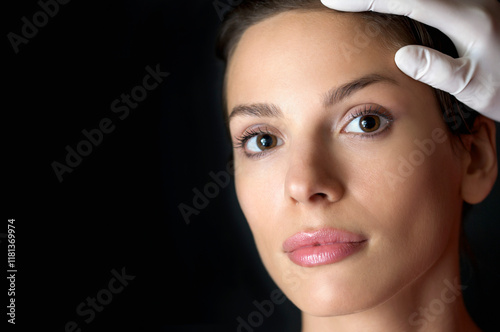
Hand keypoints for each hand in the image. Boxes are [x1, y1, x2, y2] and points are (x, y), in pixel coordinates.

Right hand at [321, 0, 499, 121]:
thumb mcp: (474, 88)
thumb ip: (440, 70)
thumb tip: (403, 54)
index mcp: (470, 22)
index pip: (410, 1)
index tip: (336, 1)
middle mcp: (471, 2)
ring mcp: (470, 1)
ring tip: (357, 2)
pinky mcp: (468, 6)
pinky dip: (404, 0)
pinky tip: (388, 6)